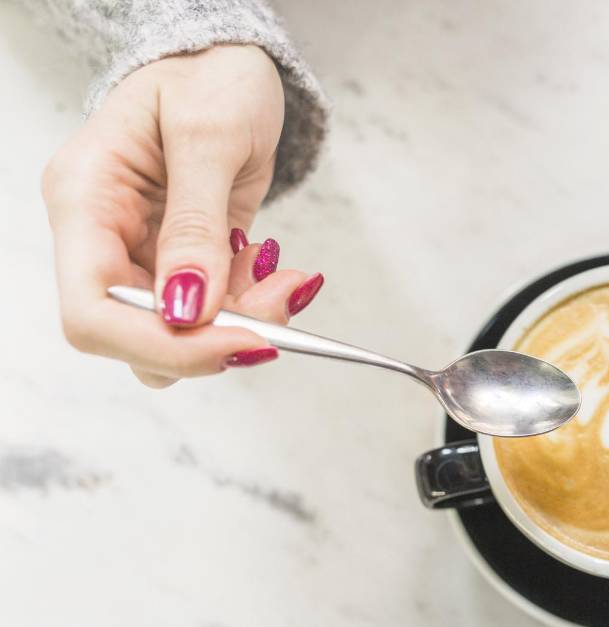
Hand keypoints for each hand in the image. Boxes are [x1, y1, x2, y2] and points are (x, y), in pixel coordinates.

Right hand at [42, 45, 322, 387]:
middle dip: (216, 337)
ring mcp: (142, 253)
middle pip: (137, 337)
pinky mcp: (184, 262)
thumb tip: (186, 309)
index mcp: (85, 200)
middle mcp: (103, 238)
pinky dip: (252, 304)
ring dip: (244, 322)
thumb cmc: (210, 76)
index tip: (239, 341)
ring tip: (287, 277)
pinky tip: (277, 268)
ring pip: (182, 333)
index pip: (93, 313)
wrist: (228, 62)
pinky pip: (214, 312)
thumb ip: (196, 224)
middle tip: (282, 302)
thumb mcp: (210, 135)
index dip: (161, 345)